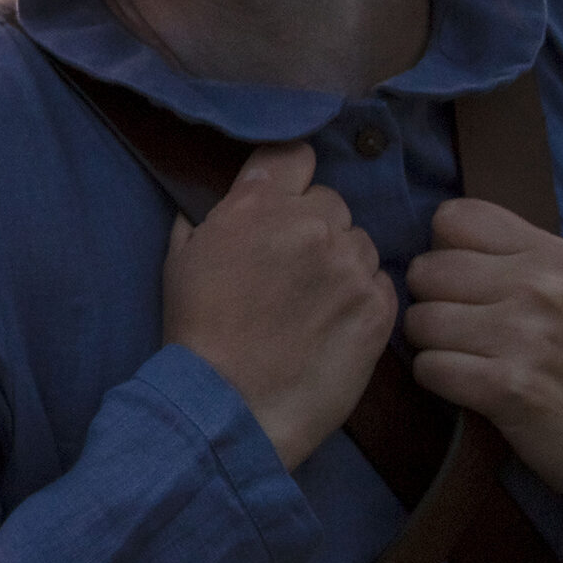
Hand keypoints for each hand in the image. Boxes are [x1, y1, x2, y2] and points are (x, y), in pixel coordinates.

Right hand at [161, 142, 393, 469]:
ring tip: (315, 305)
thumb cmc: (196, 337)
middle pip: (332, 202)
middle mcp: (310, 224)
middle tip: (294, 270)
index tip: (287, 202)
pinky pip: (381, 283)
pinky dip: (363, 299)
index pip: (295, 155)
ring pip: (361, 242)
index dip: (292, 178)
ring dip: (343, 264)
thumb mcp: (181, 262)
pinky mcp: (378, 307)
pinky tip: (335, 326)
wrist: (230, 407)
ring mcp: (349, 265)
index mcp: (257, 205)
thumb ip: (208, 220)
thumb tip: (222, 208)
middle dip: (315, 228)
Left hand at [402, 200, 562, 562]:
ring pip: (421, 321)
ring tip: (466, 359)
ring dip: (431, 346)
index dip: (444, 252)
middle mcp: (539, 286)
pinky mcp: (508, 386)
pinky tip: (469, 387)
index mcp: (552, 255)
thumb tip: (436, 240)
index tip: (464, 285)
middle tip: (460, 330)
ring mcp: (525, 336)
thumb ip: (514, 256)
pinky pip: (429, 367)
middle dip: (431, 302)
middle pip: (426, 271)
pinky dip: (438, 381)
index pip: (454, 218)